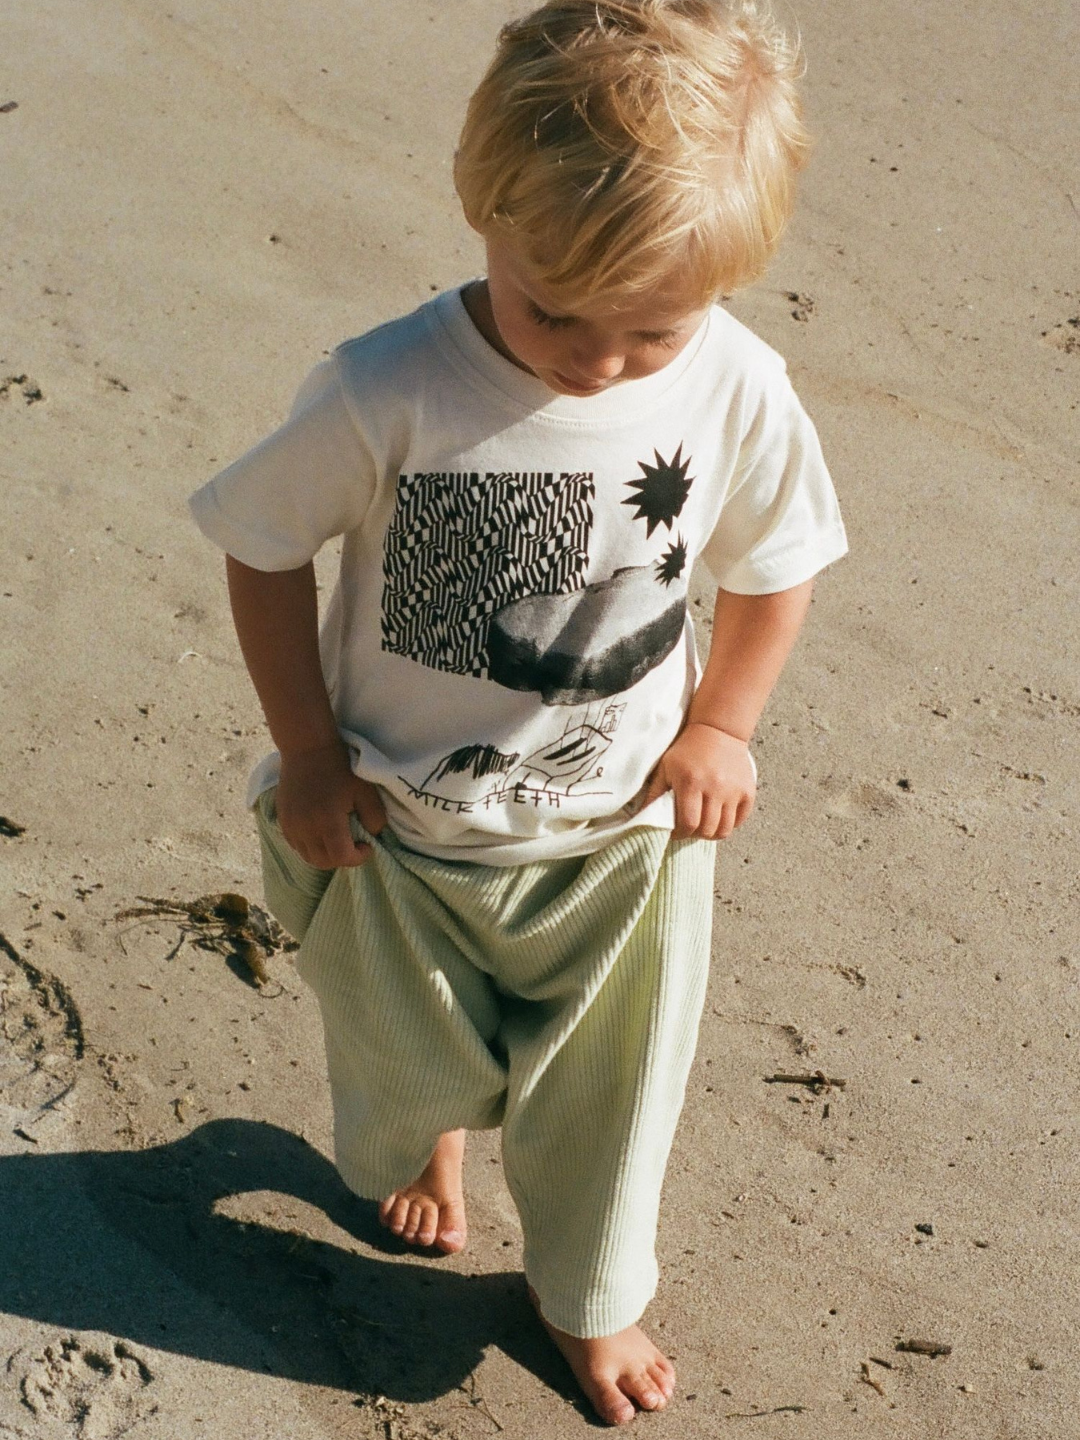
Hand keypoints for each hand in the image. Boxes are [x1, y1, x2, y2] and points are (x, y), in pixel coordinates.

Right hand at [275, 742, 387, 867]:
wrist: (306, 748)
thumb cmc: (339, 767)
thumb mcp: (365, 790)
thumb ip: (374, 816)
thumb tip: (372, 835)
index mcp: (328, 821)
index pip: (341, 857)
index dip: (357, 858)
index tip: (366, 847)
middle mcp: (305, 828)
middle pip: (323, 862)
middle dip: (342, 859)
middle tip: (353, 845)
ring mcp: (291, 825)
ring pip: (307, 856)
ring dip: (325, 855)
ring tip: (337, 841)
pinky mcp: (282, 819)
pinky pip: (296, 845)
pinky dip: (310, 847)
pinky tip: (320, 834)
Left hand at [640, 722, 755, 840]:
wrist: (718, 730)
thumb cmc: (688, 749)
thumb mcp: (666, 767)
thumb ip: (654, 794)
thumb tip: (642, 818)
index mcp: (691, 783)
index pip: (688, 823)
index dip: (680, 834)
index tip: (675, 832)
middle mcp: (715, 788)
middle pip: (707, 830)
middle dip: (695, 835)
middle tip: (689, 829)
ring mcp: (734, 791)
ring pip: (725, 830)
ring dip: (712, 833)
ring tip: (704, 826)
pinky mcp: (748, 791)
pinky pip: (740, 820)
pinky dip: (730, 824)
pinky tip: (719, 817)